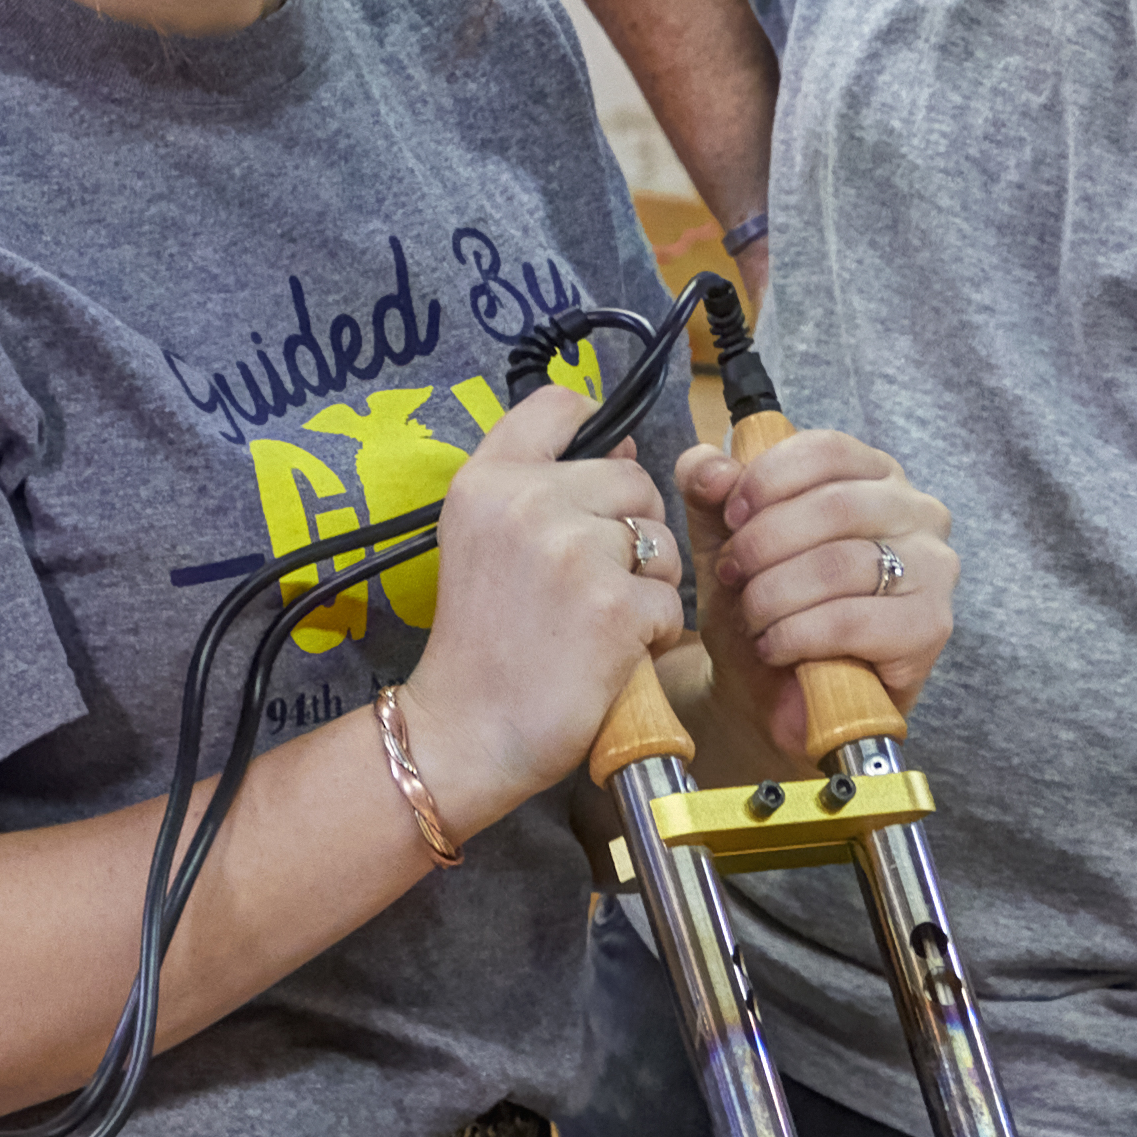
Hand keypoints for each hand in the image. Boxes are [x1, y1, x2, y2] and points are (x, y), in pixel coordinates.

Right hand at [398, 389, 682, 824]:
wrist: (464, 731)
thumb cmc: (481, 642)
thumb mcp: (481, 540)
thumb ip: (540, 482)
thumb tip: (625, 443)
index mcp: (487, 480)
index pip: (560, 405)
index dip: (595, 435)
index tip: (592, 477)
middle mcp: (527, 502)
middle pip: (633, 479)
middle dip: (632, 530)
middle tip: (591, 583)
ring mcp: (573, 552)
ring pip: (662, 540)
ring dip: (649, 583)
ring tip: (598, 622)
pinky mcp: (614, 606)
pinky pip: (672, 602)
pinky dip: (654, 634)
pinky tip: (611, 655)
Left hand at [675, 426, 955, 755]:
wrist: (770, 693)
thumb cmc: (761, 604)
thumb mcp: (722, 538)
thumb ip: (708, 489)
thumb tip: (711, 466)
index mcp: (874, 476)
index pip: (828, 450)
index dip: (768, 479)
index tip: (729, 517)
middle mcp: (918, 512)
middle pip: (835, 506)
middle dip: (765, 544)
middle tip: (733, 576)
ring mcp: (932, 569)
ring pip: (841, 564)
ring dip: (776, 594)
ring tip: (752, 617)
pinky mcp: (929, 627)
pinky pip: (853, 621)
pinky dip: (799, 634)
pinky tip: (775, 647)